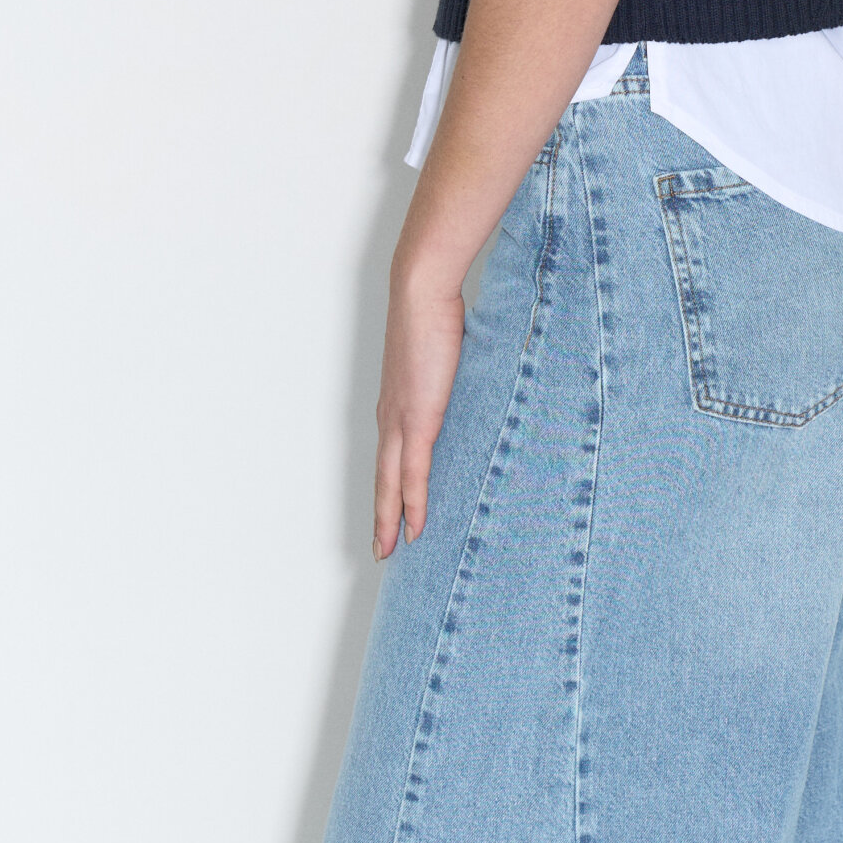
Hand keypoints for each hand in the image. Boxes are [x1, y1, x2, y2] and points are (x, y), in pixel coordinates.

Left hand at [373, 261, 467, 557]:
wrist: (421, 292)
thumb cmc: (433, 312)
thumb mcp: (440, 353)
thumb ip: (448, 375)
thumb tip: (463, 381)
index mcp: (395, 401)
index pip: (388, 455)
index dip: (389, 486)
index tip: (389, 511)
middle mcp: (390, 416)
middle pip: (382, 478)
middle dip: (381, 515)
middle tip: (380, 549)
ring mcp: (400, 420)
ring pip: (390, 483)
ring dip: (389, 518)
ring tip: (389, 549)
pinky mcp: (417, 419)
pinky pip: (412, 473)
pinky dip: (412, 502)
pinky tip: (413, 527)